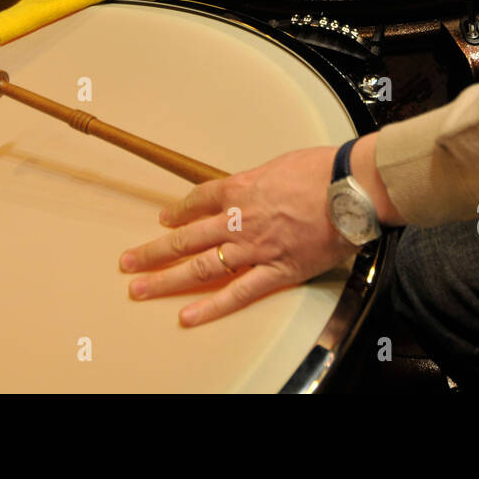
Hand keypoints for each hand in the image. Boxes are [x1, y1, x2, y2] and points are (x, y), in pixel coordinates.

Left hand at [119, 146, 358, 326]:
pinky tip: (188, 316)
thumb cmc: (322, 169)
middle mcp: (239, 220)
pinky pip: (238, 293)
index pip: (197, 200)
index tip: (164, 220)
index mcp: (240, 188)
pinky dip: (212, 306)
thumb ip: (259, 180)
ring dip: (166, 279)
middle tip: (127, 262)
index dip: (177, 212)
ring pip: (201, 267)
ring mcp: (255, 248)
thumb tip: (252, 187)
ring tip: (139, 289)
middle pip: (185, 238)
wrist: (350, 187)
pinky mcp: (278, 271)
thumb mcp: (280, 163)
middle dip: (152, 251)